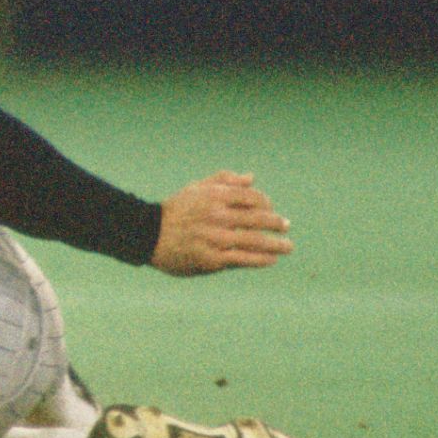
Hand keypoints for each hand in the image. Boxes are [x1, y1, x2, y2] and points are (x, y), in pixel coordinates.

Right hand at [150, 170, 293, 275]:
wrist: (150, 235)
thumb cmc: (177, 210)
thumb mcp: (197, 188)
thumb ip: (224, 180)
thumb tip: (252, 178)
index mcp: (215, 196)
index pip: (252, 198)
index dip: (266, 203)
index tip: (271, 209)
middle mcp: (218, 216)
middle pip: (258, 219)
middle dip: (276, 223)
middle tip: (286, 226)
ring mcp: (216, 239)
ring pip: (256, 241)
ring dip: (276, 244)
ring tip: (288, 247)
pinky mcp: (213, 259)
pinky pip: (244, 259)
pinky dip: (262, 259)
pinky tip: (271, 259)